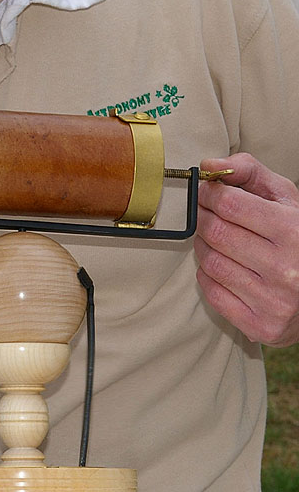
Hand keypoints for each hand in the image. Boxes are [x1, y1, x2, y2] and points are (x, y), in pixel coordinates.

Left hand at [194, 153, 298, 346]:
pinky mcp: (260, 325)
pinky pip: (211, 291)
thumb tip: (208, 166)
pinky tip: (221, 267)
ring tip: (213, 240)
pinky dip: (207, 275)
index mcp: (295, 232)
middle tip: (204, 214)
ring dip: (202, 246)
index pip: (229, 204)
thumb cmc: (297, 236)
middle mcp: (286, 269)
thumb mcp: (285, 199)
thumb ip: (250, 173)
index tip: (204, 192)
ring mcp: (273, 301)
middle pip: (215, 233)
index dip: (209, 194)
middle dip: (202, 218)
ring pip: (210, 262)